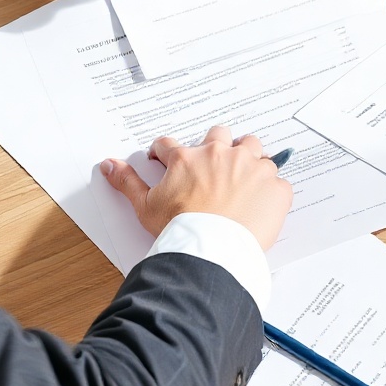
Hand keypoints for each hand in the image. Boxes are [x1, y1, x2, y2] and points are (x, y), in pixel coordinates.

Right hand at [99, 126, 293, 250]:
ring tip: (245, 179)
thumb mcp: (146, 206)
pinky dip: (271, 191)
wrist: (212, 250)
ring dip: (249, 160)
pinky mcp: (275, 187)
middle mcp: (221, 155)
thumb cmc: (180, 229)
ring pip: (254, 148)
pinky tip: (264, 204)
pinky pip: (278, 181)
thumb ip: (127, 182)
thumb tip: (107, 165)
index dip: (165, 152)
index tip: (165, 158)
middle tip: (214, 166)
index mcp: (188, 158)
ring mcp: (252, 168)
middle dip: (217, 147)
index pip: (171, 145)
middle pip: (220, 135)